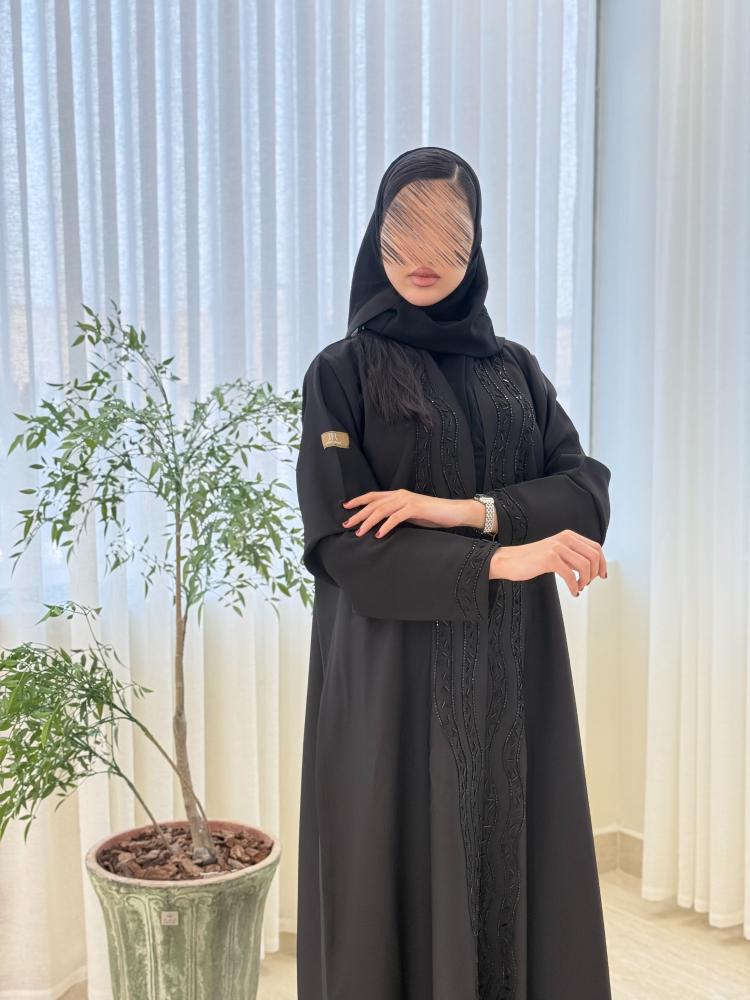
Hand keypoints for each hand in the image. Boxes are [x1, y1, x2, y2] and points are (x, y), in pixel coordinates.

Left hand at [341, 489, 467, 537]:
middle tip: (347, 524)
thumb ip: (396, 515)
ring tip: (359, 532)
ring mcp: (408, 500)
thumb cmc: (432, 515)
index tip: (346, 507)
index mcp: (398, 495)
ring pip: (382, 510)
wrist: (453, 512)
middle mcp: (400, 495)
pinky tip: (379, 534)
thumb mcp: (410, 514)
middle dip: (358, 514)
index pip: (373, 496)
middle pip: (374, 504)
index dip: (358, 500)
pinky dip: (386, 526)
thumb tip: (380, 525)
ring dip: (369, 522)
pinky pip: (396, 517)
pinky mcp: (415, 508)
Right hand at [489, 529, 606, 596]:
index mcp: (568, 536)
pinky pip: (570, 575)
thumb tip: (591, 568)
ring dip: (585, 581)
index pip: (595, 547)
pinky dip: (575, 586)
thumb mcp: (557, 552)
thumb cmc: (532, 559)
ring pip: (585, 566)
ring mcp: (557, 548)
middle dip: (596, 573)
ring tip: (579, 587)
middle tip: (589, 583)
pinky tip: (573, 591)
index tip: (602, 575)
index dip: (602, 563)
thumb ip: (573, 556)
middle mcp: (564, 539)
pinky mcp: (549, 559)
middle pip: (594, 556)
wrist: (509, 560)